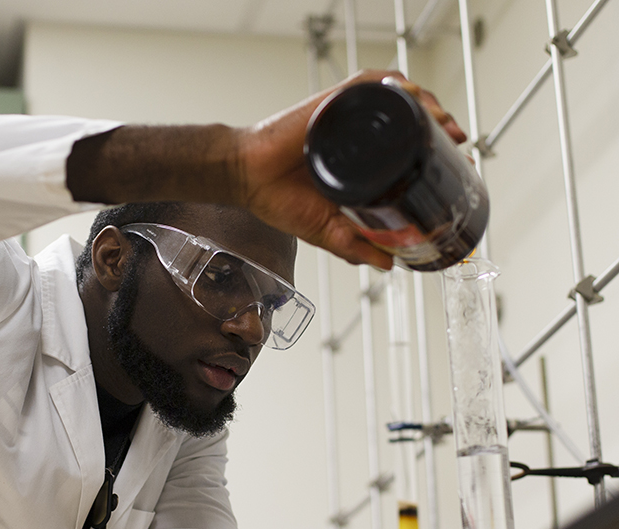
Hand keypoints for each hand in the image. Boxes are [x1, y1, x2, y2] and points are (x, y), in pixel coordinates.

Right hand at [233, 70, 466, 267]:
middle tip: (460, 146)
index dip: (437, 157)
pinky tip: (417, 100)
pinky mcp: (335, 102)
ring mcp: (349, 118)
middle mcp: (359, 138)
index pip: (408, 153)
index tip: (459, 167)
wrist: (247, 180)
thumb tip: (389, 265)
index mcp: (361, 165)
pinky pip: (375, 84)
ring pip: (401, 101)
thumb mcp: (328, 233)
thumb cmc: (278, 200)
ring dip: (431, 108)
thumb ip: (357, 246)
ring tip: (446, 125)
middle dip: (442, 130)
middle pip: (413, 123)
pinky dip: (401, 87)